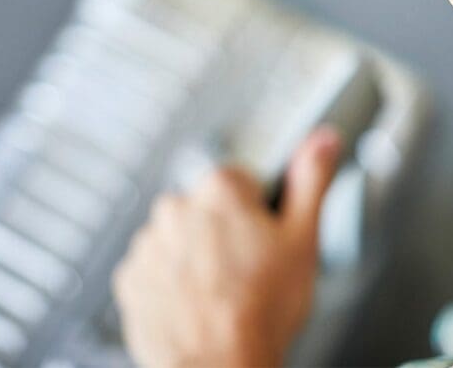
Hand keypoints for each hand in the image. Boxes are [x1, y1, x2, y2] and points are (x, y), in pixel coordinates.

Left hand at [113, 127, 340, 367]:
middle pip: (210, 209)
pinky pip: (156, 270)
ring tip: (225, 294)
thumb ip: (311, 180)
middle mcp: (176, 208)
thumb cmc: (260, 312)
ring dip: (199, 258)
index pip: (243, 180)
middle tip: (251, 272)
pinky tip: (199, 305)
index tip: (266, 239)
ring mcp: (149, 245)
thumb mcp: (304, 239)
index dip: (261, 212)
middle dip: (228, 234)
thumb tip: (322, 140)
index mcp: (220, 189)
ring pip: (182, 240)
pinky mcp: (130, 280)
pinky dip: (173, 284)